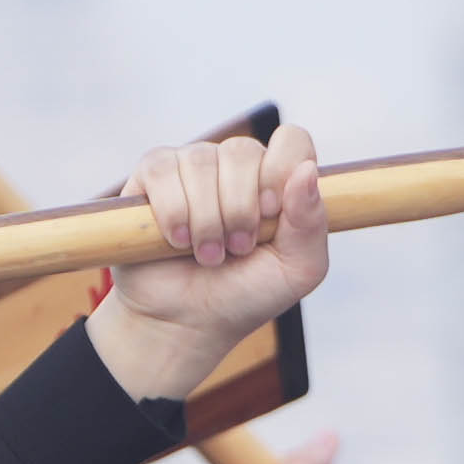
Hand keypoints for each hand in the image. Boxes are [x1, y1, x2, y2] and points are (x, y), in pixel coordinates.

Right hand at [85, 126, 327, 404]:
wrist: (185, 323)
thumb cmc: (245, 295)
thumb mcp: (297, 270)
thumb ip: (311, 223)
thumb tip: (306, 171)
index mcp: (276, 178)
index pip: (291, 140)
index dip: (281, 172)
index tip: (271, 215)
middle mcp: (236, 164)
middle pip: (243, 151)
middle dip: (240, 210)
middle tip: (236, 249)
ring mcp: (193, 164)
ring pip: (201, 162)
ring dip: (206, 221)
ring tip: (207, 255)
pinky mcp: (152, 175)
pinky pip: (162, 169)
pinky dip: (172, 212)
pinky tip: (176, 241)